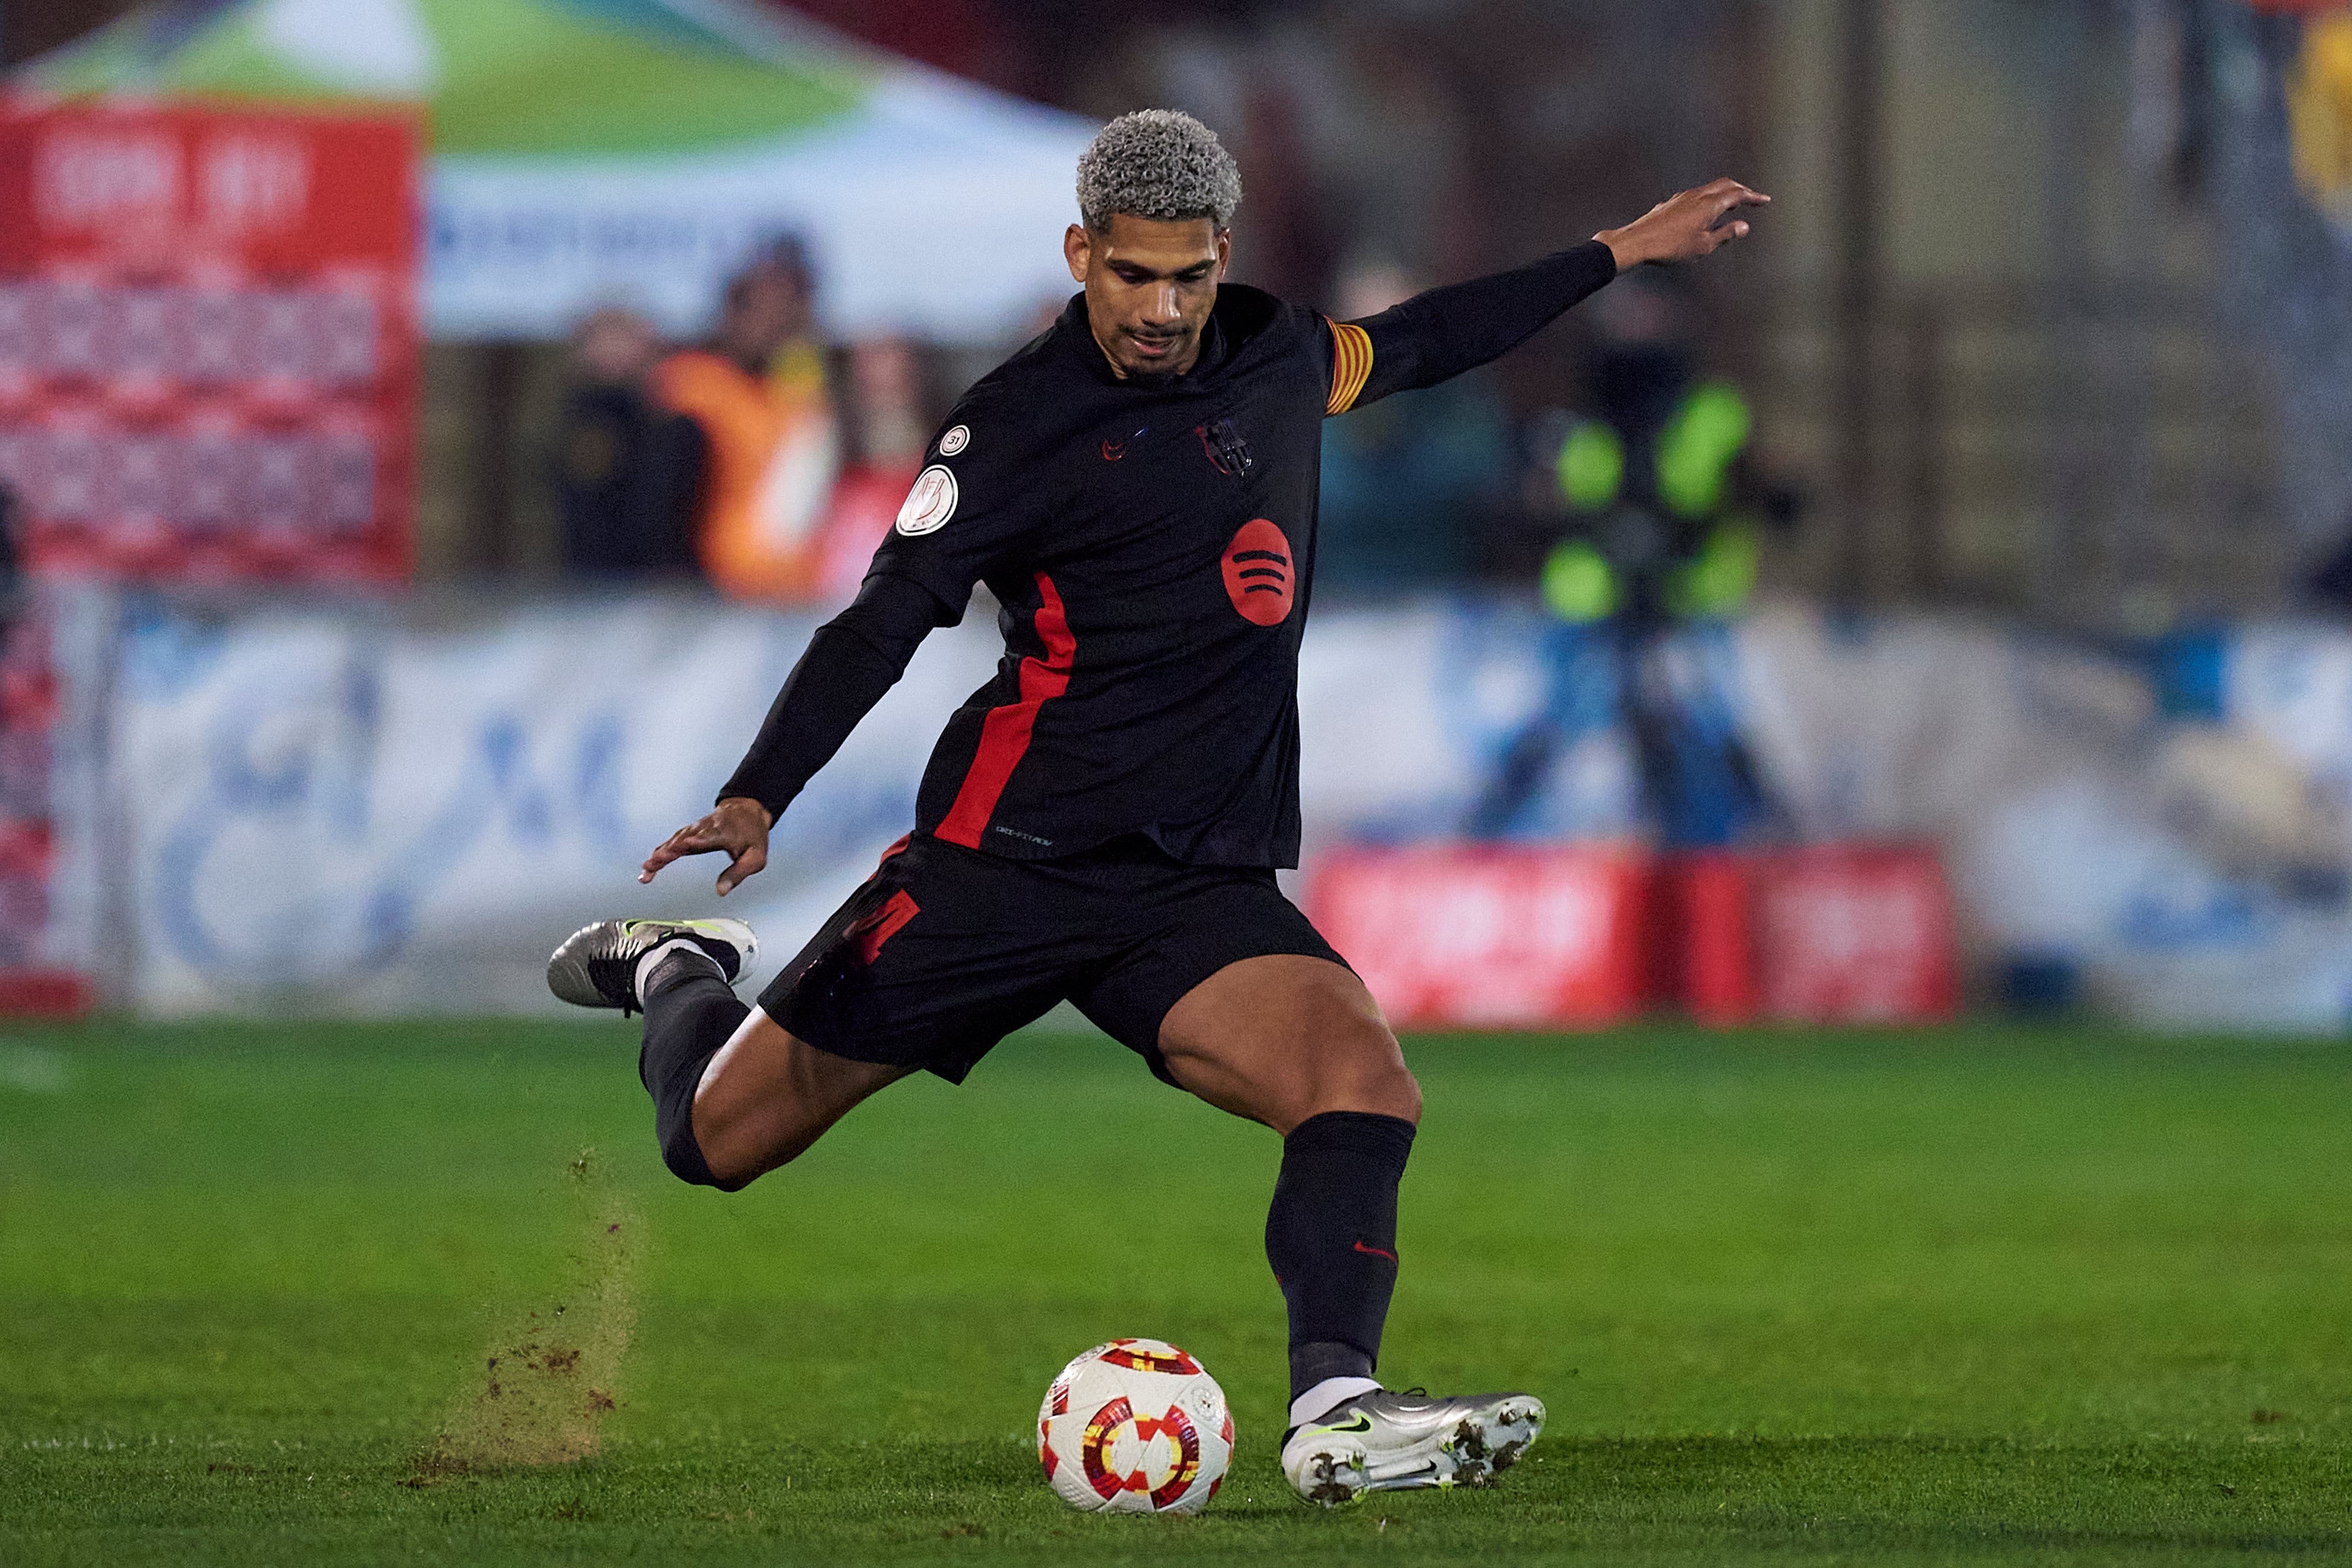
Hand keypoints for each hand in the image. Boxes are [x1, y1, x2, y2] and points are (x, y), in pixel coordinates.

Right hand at [640, 796, 773, 894]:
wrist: (746, 810)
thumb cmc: (752, 835)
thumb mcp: (756, 857)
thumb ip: (738, 874)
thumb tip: (721, 891)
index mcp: (724, 834)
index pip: (709, 838)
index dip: (698, 841)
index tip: (686, 845)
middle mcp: (706, 829)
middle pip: (685, 839)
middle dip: (670, 849)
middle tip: (656, 861)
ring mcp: (696, 830)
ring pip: (675, 840)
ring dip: (660, 853)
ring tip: (647, 869)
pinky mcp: (689, 832)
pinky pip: (672, 842)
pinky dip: (660, 853)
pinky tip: (649, 866)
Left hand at [1596, 178, 1770, 269]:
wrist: (1636, 242)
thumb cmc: (1669, 247)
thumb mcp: (1703, 246)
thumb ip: (1725, 234)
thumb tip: (1743, 226)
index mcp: (1709, 204)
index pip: (1738, 194)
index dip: (1753, 196)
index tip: (1764, 200)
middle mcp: (1697, 195)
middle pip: (1726, 185)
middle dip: (1742, 190)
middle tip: (1752, 198)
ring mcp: (1683, 197)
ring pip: (1710, 188)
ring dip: (1725, 193)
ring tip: (1732, 204)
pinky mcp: (1672, 203)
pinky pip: (1697, 195)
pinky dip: (1709, 198)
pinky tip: (1706, 210)